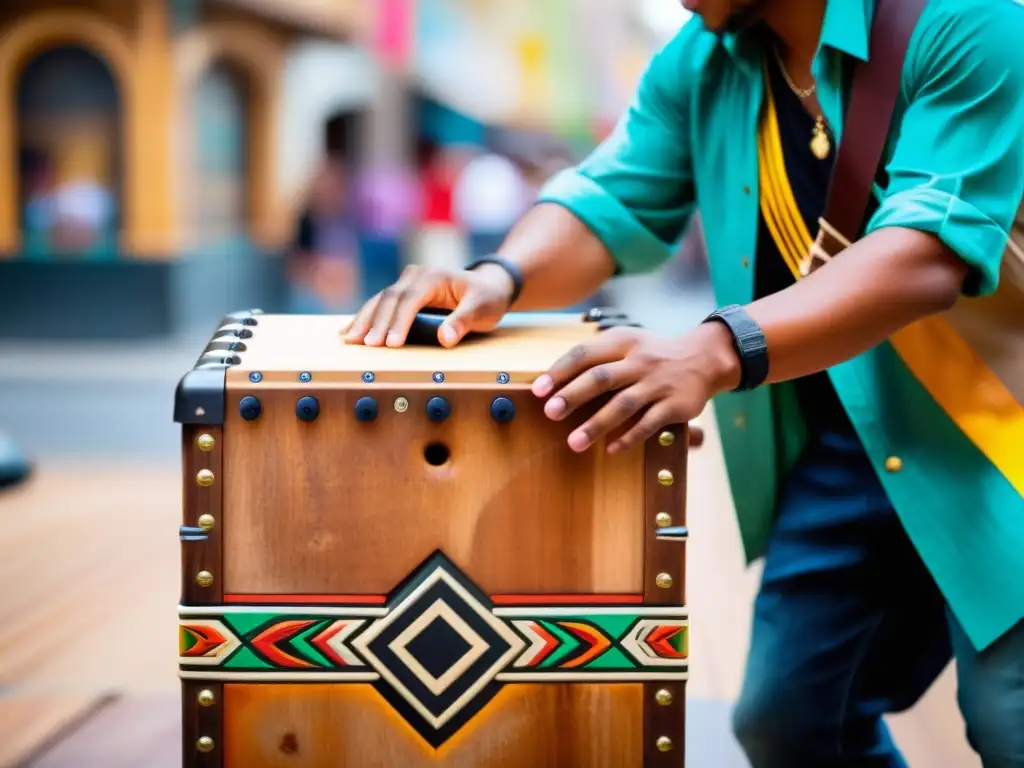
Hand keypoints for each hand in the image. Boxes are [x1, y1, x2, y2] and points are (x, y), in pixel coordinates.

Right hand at [343, 264, 514, 347]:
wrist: (489, 285)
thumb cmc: (487, 298)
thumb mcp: (483, 310)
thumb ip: (464, 322)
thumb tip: (445, 337)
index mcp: (434, 277)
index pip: (410, 299)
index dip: (399, 322)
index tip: (392, 344)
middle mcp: (417, 275)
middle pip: (390, 298)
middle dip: (376, 322)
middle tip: (367, 346)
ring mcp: (407, 282)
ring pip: (380, 299)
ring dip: (364, 319)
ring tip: (349, 339)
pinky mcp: (403, 292)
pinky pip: (381, 303)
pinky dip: (366, 317)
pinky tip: (349, 330)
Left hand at [531, 323, 739, 453]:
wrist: (704, 358)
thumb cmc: (653, 355)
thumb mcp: (627, 344)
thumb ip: (597, 358)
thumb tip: (555, 380)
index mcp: (623, 342)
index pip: (585, 354)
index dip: (560, 371)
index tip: (538, 389)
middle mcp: (640, 360)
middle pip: (601, 378)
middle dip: (572, 396)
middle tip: (550, 413)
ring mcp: (658, 383)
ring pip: (623, 404)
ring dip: (596, 424)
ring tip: (574, 443)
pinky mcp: (675, 405)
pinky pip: (648, 424)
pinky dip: (628, 438)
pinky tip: (610, 450)